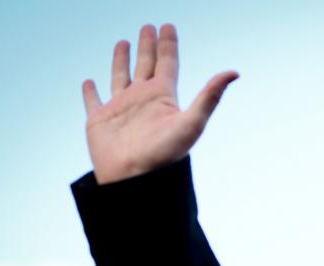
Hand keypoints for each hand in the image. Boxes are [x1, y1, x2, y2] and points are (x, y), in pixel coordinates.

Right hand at [81, 24, 237, 183]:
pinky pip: (93, 101)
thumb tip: (234, 72)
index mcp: (163, 97)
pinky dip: (89, 91)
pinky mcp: (99, 121)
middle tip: (148, 26)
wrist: (136, 181)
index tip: (167, 25)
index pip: (167, 62)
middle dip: (147, 45)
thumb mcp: (192, 122)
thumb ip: (211, 96)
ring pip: (120, 77)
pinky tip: (89, 81)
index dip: (168, 43)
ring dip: (120, 60)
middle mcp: (143, 99)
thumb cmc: (165, 156)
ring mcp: (121, 109)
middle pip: (146, 64)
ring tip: (122, 42)